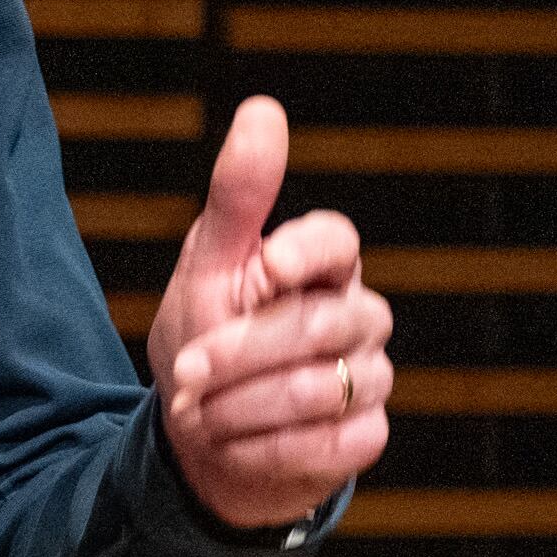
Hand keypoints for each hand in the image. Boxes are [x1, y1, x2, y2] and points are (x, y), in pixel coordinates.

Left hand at [148, 96, 391, 530]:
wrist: (204, 437)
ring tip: (200, 411)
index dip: (306, 250)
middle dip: (237, 353)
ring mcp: (371, 377)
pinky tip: (232, 443)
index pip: (338, 241)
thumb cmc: (208, 336)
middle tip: (186, 371)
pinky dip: (259, 448)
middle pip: (316, 325)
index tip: (267, 266)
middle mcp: (359, 315)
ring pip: (316, 390)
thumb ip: (239, 195)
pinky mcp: (367, 436)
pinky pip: (321, 444)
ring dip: (237, 407)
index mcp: (323, 264)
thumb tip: (263, 109)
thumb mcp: (208, 264)